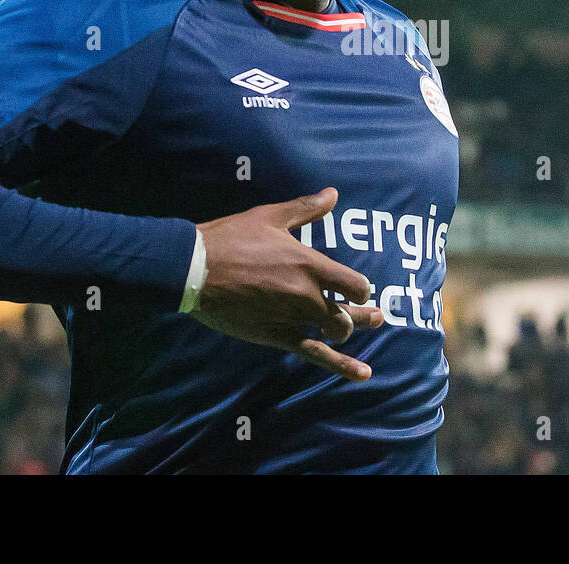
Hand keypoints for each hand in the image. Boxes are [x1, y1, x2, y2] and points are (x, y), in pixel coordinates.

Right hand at [192, 187, 382, 380]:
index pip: (355, 284)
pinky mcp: (277, 336)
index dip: (360, 289)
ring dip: (345, 332)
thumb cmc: (231, 239)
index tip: (356, 289)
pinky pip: (316, 354)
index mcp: (310, 264)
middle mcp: (308, 294)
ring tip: (354, 332)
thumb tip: (333, 194)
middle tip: (373, 316)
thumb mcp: (271, 217)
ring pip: (336, 333)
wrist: (195, 269)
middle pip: (348, 313)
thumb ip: (306, 209)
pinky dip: (342, 366)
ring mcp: (294, 318)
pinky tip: (363, 374)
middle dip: (361, 315)